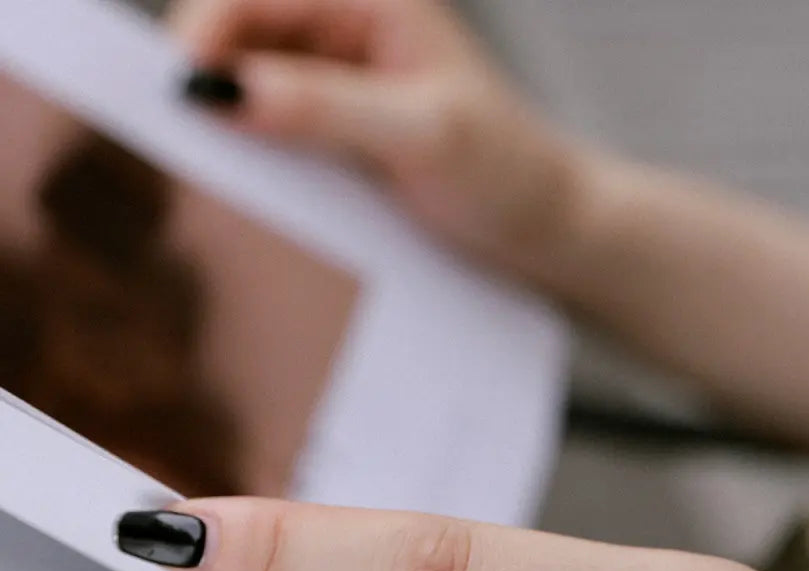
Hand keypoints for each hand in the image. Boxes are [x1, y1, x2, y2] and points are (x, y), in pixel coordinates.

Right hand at [171, 0, 587, 279]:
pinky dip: (259, 149)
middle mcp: (352, 25)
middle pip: (243, 29)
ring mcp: (343, 77)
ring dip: (233, 117)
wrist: (546, 227)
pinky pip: (277, 124)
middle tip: (194, 139)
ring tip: (224, 168)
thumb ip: (324, 108)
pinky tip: (257, 183)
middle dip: (212, 76)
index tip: (183, 94)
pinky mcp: (341, 125)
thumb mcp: (419, 136)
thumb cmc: (506, 172)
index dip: (207, 33)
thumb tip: (224, 91)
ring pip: (253, 79)